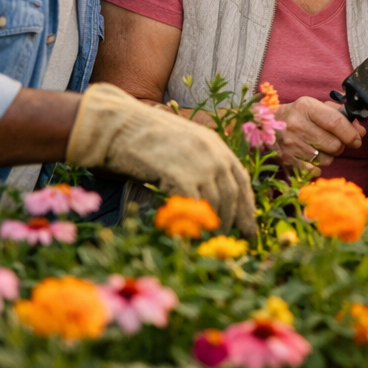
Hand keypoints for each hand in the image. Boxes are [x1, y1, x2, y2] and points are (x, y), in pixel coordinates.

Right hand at [67, 83, 256, 238]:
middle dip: (234, 221)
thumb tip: (209, 199)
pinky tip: (190, 235)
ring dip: (214, 226)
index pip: (241, 180)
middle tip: (230, 242)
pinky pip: (194, 205)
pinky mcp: (179, 174)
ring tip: (208, 242)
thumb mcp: (184, 145)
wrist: (118, 126)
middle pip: (233, 194)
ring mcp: (198, 163)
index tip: (248, 228)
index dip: (247, 207)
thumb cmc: (144, 137)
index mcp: (216, 145)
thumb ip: (200, 165)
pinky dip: (194, 223)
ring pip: (216, 203)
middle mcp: (213, 153)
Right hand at [275, 98, 366, 169]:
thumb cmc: (296, 115)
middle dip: (341, 145)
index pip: (336, 122)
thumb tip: (360, 131)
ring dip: (329, 155)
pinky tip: (311, 156)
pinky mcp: (287, 161)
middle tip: (335, 141)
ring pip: (327, 159)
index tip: (357, 138)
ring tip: (320, 146)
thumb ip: (339, 115)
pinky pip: (315, 169)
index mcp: (306, 107)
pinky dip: (318, 165)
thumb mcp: (315, 107)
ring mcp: (291, 145)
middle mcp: (297, 125)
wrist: (263, 125)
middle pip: (334, 144)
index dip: (351, 133)